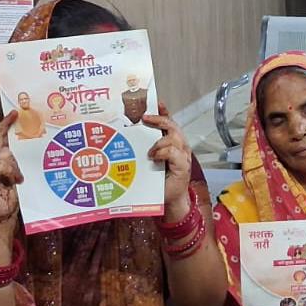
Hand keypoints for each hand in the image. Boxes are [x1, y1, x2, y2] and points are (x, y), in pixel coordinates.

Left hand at [143, 104, 193, 218]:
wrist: (169, 201)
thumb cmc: (157, 182)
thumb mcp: (147, 162)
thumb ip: (142, 149)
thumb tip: (122, 137)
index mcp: (170, 144)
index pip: (168, 123)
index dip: (163, 112)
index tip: (155, 103)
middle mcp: (179, 147)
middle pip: (173, 126)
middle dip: (160, 119)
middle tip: (145, 118)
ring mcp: (182, 156)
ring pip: (175, 137)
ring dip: (160, 141)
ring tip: (149, 150)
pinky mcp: (183, 167)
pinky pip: (175, 153)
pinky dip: (164, 152)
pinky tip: (154, 157)